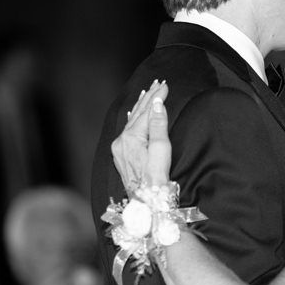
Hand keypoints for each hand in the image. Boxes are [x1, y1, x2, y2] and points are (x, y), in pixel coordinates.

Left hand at [112, 80, 171, 195]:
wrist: (146, 200)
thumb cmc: (157, 178)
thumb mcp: (162, 149)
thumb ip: (158, 124)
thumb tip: (157, 104)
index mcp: (131, 137)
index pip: (146, 111)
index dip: (157, 98)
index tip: (165, 86)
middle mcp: (121, 141)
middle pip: (137, 114)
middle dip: (149, 98)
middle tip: (158, 84)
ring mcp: (119, 148)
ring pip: (132, 121)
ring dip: (141, 107)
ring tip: (147, 93)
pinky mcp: (121, 155)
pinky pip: (128, 130)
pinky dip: (133, 119)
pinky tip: (133, 114)